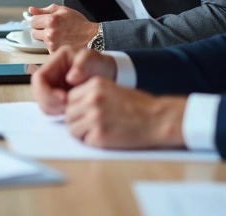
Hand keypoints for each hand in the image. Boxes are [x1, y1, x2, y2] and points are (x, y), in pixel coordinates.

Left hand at [28, 4, 98, 51]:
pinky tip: (60, 43)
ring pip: (40, 41)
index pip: (33, 21)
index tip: (43, 22)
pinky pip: (47, 49)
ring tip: (58, 37)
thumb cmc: (80, 24)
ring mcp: (52, 44)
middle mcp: (50, 33)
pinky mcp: (54, 53)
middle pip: (34, 32)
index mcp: (51, 20)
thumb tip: (31, 10)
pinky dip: (51, 46)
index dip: (38, 21)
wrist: (93, 38)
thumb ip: (45, 9)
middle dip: (40, 30)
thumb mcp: (64, 11)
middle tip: (50, 30)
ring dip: (46, 39)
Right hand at [31, 47, 117, 114]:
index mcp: (55, 61)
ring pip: (43, 102)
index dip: (46, 91)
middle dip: (50, 103)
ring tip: (71, 111)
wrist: (109, 74)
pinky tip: (72, 112)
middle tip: (67, 109)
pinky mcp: (58, 97)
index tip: (64, 99)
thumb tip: (70, 78)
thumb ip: (83, 64)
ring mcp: (53, 86)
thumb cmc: (101, 65)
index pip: (39, 78)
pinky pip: (52, 108)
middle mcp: (50, 73)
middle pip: (38, 92)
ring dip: (54, 110)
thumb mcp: (93, 60)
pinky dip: (58, 112)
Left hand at [65, 77, 186, 148]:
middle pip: (68, 113)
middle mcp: (92, 99)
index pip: (70, 98)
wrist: (157, 119)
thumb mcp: (112, 89)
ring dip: (82, 132)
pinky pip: (84, 140)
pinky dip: (92, 141)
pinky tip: (106, 137)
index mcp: (95, 85)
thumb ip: (92, 94)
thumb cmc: (138, 106)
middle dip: (77, 121)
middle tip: (92, 125)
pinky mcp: (99, 135)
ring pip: (72, 128)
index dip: (76, 108)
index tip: (86, 114)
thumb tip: (72, 105)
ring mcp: (95, 117)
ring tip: (99, 131)